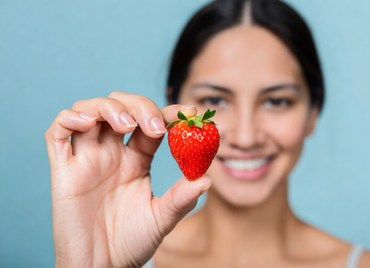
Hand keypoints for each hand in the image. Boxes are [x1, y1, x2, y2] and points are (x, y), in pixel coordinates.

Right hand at [45, 91, 211, 267]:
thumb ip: (181, 198)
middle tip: (155, 125)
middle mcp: (111, 153)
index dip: (168, 112)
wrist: (101, 267)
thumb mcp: (161, 218)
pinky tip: (89, 124)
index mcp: (135, 160)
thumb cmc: (130, 242)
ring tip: (127, 125)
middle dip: (139, 106)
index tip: (189, 111)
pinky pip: (56, 132)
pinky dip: (70, 118)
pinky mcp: (63, 170)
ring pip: (89, 110)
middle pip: (120, 107)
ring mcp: (86, 158)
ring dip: (108, 107)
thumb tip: (207, 180)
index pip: (150, 122)